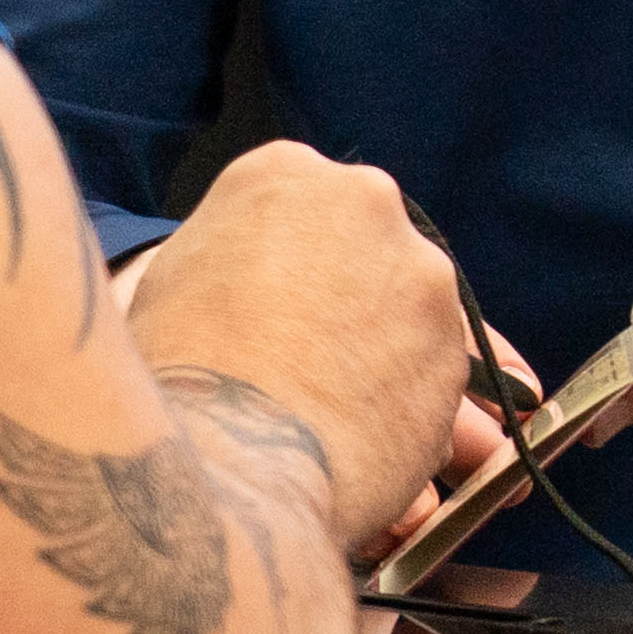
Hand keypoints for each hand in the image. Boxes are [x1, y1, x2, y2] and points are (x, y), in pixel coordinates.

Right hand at [129, 139, 487, 554]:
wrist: (228, 461)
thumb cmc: (175, 377)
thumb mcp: (175, 282)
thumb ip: (235, 259)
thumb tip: (258, 288)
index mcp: (283, 173)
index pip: (300, 206)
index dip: (286, 268)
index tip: (272, 309)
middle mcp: (366, 201)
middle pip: (365, 248)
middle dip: (345, 301)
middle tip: (302, 361)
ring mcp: (421, 272)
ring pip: (406, 311)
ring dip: (379, 353)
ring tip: (320, 413)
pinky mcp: (457, 348)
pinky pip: (429, 377)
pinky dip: (402, 407)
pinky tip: (352, 443)